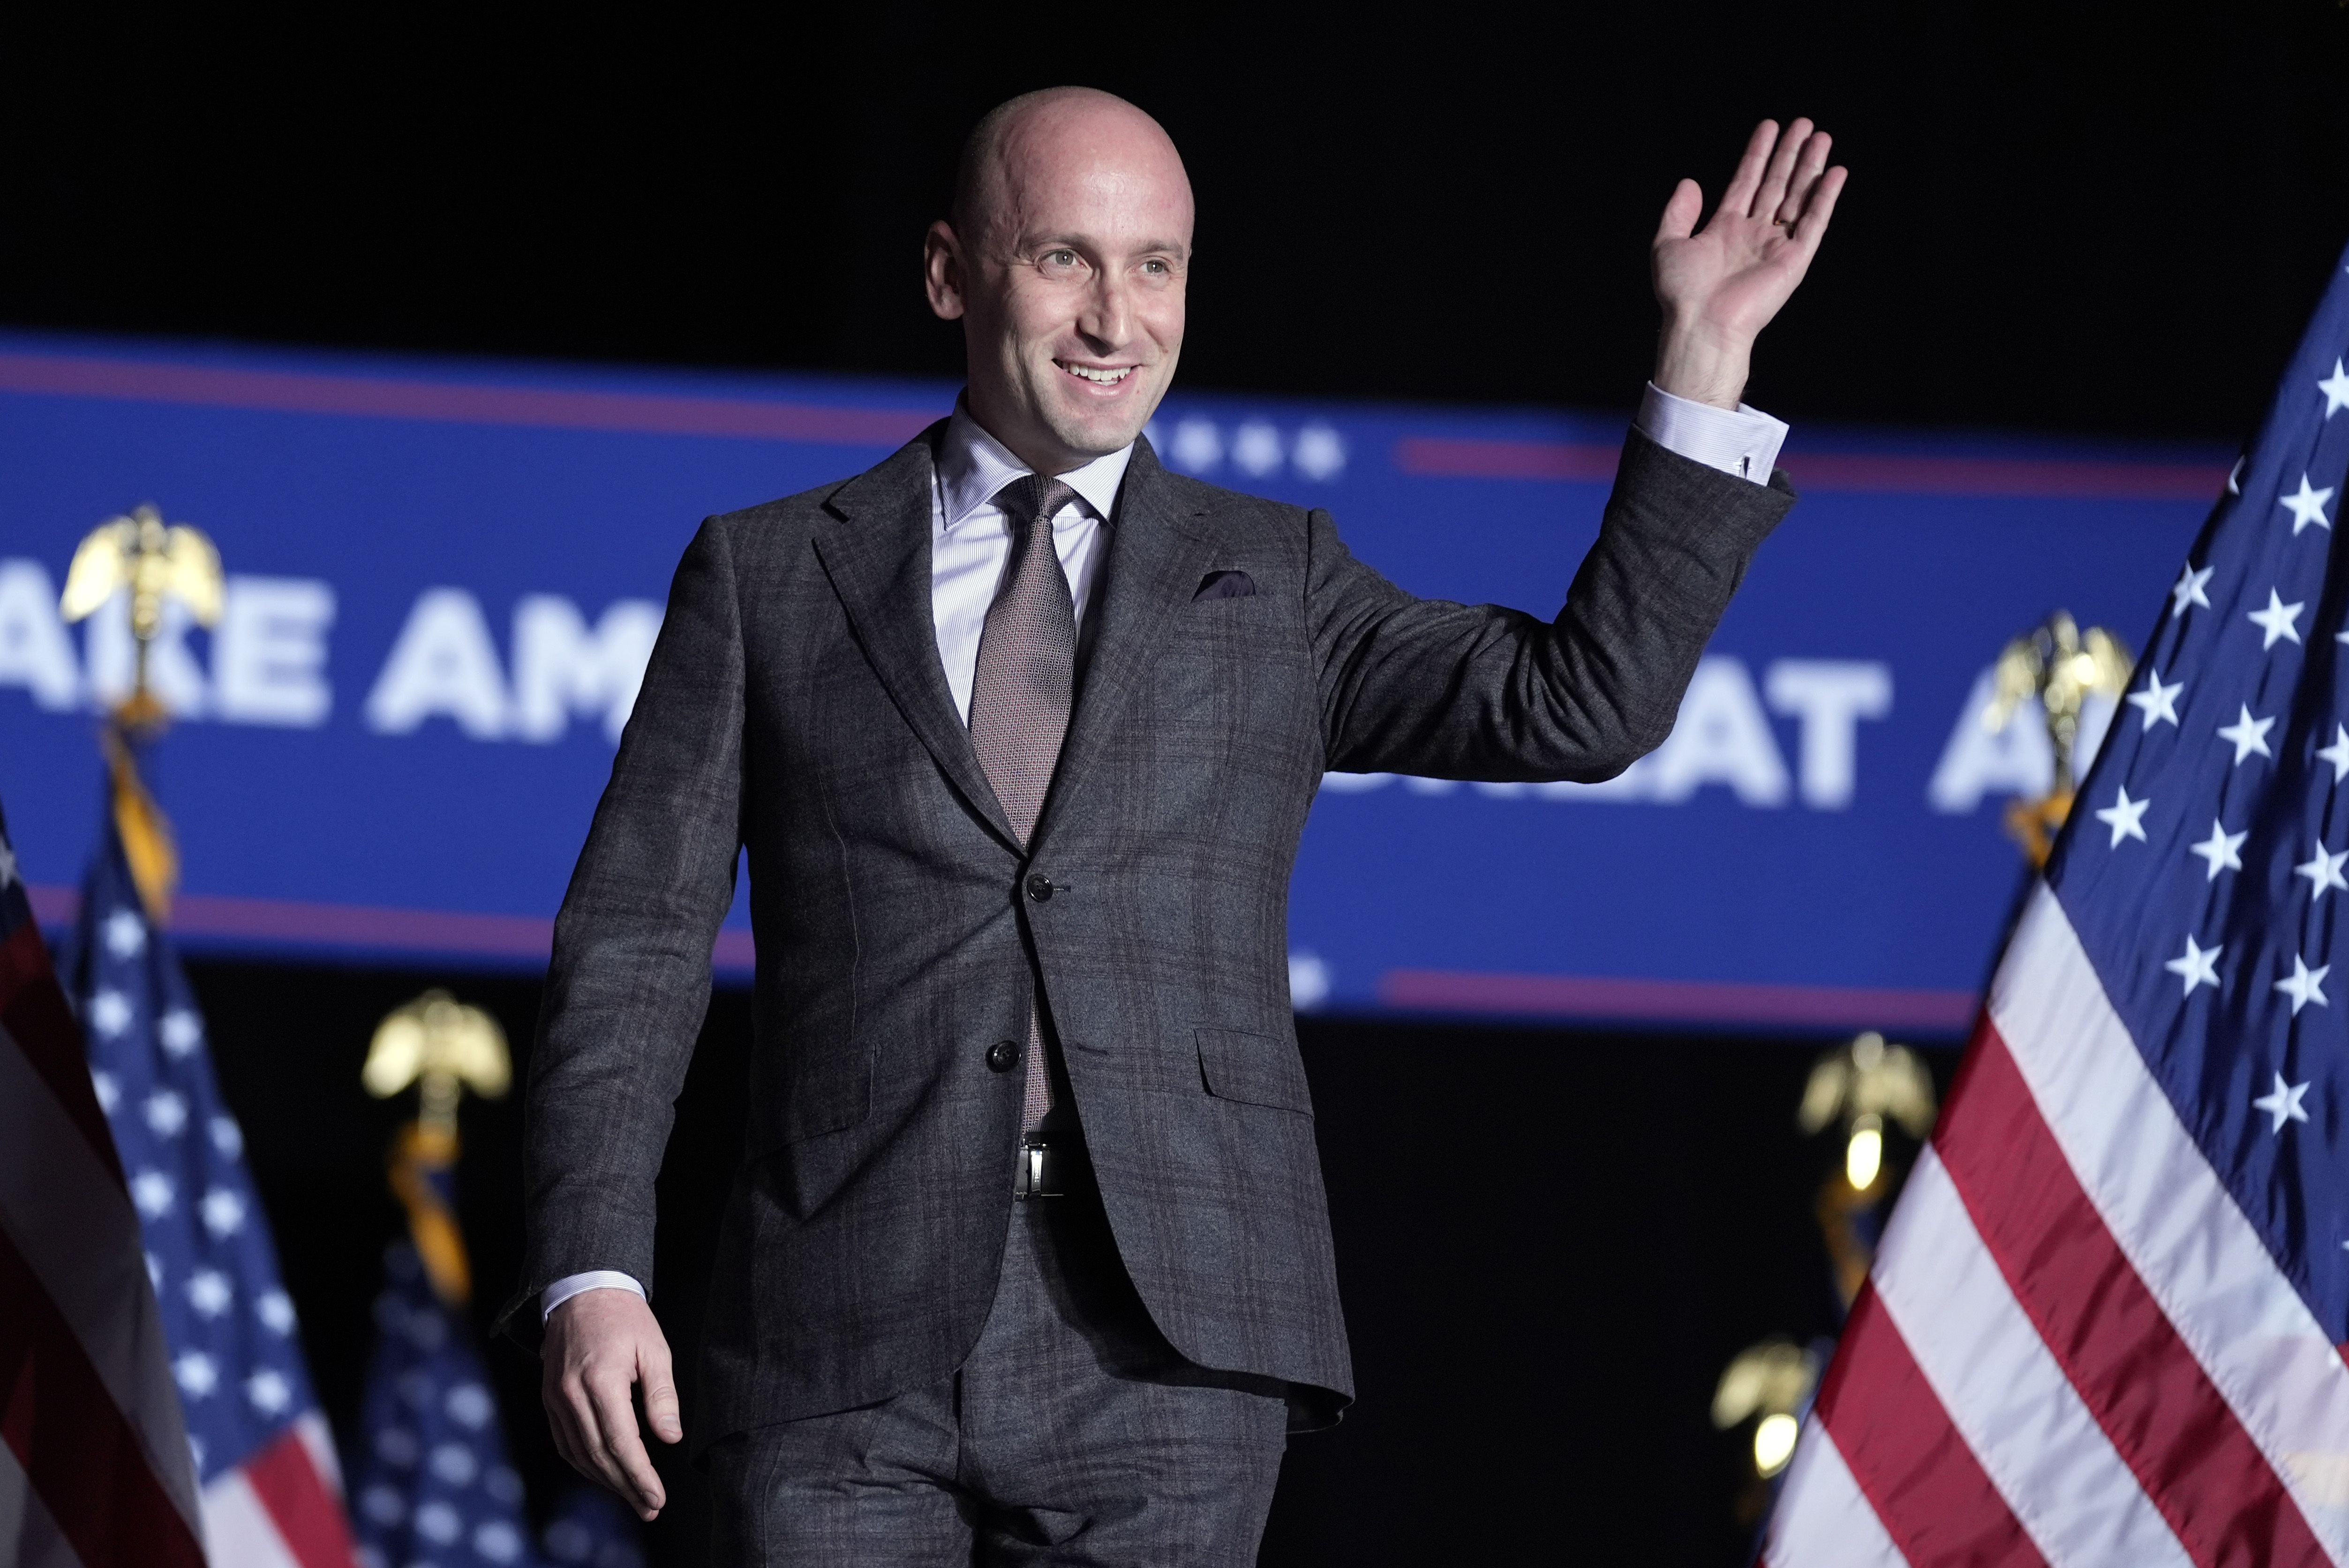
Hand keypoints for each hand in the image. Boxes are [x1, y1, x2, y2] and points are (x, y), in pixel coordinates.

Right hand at [542, 1287, 682, 1520]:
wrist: (583, 1292)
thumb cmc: (625, 1318)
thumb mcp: (654, 1349)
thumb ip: (662, 1395)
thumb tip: (669, 1438)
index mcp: (600, 1381)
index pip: (621, 1442)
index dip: (639, 1475)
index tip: (657, 1496)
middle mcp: (572, 1395)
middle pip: (598, 1455)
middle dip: (626, 1487)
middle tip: (650, 1507)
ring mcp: (556, 1399)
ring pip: (579, 1454)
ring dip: (605, 1482)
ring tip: (633, 1498)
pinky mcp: (550, 1400)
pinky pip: (565, 1443)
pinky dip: (585, 1464)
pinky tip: (604, 1475)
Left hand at [1651, 118, 1847, 408]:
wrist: (1701, 323)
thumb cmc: (1682, 291)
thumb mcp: (1668, 244)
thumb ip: (1678, 212)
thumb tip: (1689, 182)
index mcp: (1725, 228)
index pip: (1746, 181)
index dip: (1758, 154)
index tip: (1769, 127)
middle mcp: (1753, 234)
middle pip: (1776, 183)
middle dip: (1789, 153)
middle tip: (1803, 123)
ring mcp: (1776, 245)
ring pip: (1798, 196)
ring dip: (1810, 167)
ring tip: (1821, 136)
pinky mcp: (1794, 260)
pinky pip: (1814, 222)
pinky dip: (1825, 197)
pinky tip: (1835, 172)